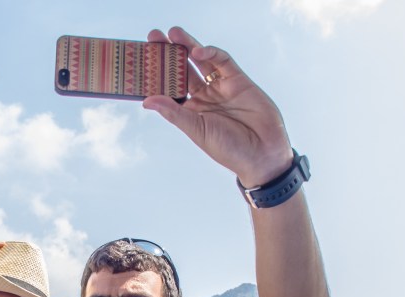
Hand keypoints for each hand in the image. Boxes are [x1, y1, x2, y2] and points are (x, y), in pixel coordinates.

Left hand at [143, 27, 293, 186]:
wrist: (262, 154)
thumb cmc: (228, 149)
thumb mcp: (197, 130)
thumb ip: (174, 113)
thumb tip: (147, 100)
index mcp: (190, 111)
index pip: (169, 88)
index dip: (156, 75)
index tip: (141, 62)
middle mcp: (204, 96)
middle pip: (182, 70)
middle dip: (169, 54)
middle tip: (154, 37)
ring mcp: (221, 87)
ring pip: (201, 61)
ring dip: (187, 46)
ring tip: (173, 34)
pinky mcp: (238, 80)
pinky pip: (223, 61)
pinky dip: (211, 54)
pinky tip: (198, 51)